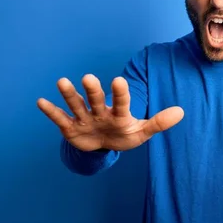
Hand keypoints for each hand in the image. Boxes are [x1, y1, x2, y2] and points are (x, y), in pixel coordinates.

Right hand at [37, 74, 183, 151]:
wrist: (104, 144)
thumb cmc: (124, 135)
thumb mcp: (142, 132)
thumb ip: (159, 122)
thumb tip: (181, 112)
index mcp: (119, 113)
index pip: (122, 102)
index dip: (121, 93)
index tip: (119, 79)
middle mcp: (100, 111)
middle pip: (97, 100)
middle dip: (93, 90)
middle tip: (89, 77)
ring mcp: (85, 118)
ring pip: (77, 105)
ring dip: (69, 95)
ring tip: (61, 81)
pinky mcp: (71, 127)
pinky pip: (60, 118)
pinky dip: (51, 112)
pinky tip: (40, 101)